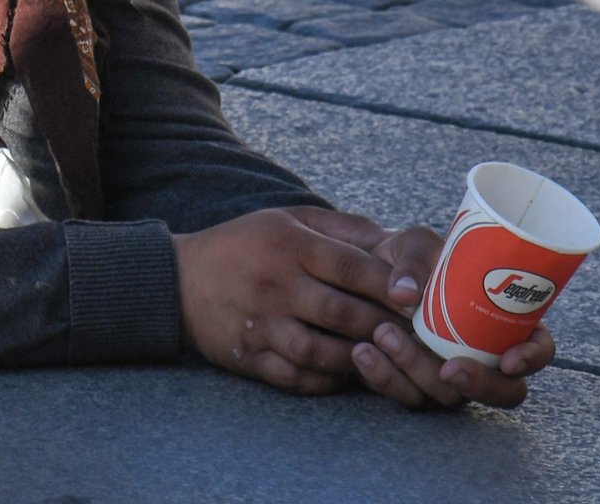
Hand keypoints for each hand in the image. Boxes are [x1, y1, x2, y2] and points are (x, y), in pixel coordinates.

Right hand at [173, 207, 401, 394]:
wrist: (177, 280)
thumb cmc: (244, 245)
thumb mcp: (288, 219)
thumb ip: (343, 228)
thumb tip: (398, 242)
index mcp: (289, 246)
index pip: (353, 267)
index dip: (393, 285)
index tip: (422, 300)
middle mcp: (275, 285)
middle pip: (343, 314)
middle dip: (385, 327)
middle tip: (416, 338)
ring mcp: (260, 324)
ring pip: (322, 352)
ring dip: (359, 358)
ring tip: (383, 356)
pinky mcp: (248, 356)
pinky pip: (296, 378)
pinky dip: (326, 381)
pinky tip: (346, 374)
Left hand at [345, 226, 557, 409]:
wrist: (363, 268)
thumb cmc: (407, 256)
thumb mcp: (414, 244)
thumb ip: (415, 260)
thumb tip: (404, 294)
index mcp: (502, 320)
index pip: (537, 349)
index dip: (532, 359)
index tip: (509, 359)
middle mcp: (482, 354)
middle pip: (504, 391)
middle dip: (480, 385)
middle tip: (449, 368)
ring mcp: (449, 374)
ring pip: (449, 397)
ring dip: (417, 371)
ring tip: (382, 334)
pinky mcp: (412, 383)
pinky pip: (406, 395)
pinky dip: (384, 378)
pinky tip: (362, 352)